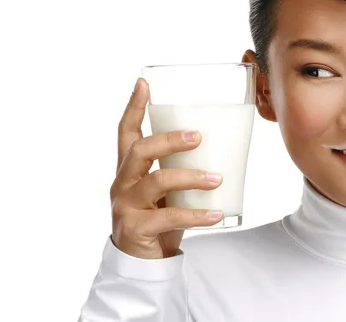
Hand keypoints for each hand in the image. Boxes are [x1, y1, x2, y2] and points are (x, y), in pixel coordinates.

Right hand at [110, 78, 223, 258]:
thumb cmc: (159, 219)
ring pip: (157, 181)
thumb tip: (221, 151)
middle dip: (169, 139)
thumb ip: (181, 170)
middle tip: (198, 137)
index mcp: (129, 169)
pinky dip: (197, 214)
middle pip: (140, 149)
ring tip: (218, 179)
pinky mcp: (135, 228)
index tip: (144, 83)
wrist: (143, 262)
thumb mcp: (168, 190)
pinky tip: (216, 214)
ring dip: (191, 176)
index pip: (126, 132)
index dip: (133, 107)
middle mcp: (123, 182)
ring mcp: (125, 205)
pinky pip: (169, 217)